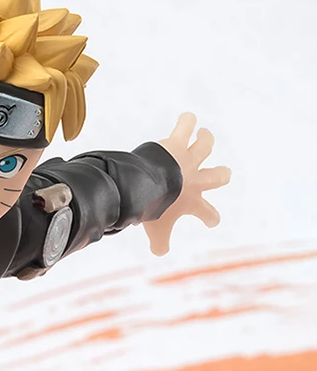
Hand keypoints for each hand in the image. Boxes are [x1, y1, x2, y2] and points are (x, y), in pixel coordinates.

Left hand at [144, 112, 231, 256]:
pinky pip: (186, 127)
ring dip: (207, 140)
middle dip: (221, 174)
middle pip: (219, 176)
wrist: (147, 186)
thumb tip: (159, 254)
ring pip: (206, 146)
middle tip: (223, 172)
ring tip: (205, 134)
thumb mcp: (157, 230)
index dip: (211, 217)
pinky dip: (187, 121)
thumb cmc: (152, 209)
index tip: (212, 220)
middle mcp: (195, 179)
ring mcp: (188, 159)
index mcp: (192, 202)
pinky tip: (187, 117)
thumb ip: (159, 243)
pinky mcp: (177, 143)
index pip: (208, 212)